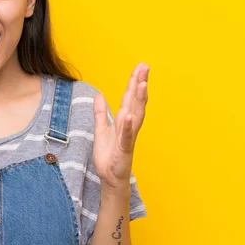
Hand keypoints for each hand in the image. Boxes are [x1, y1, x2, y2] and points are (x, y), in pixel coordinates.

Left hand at [92, 62, 148, 190]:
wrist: (109, 178)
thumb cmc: (108, 156)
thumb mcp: (100, 130)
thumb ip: (100, 113)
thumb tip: (99, 95)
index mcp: (124, 120)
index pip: (130, 97)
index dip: (134, 82)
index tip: (140, 66)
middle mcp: (129, 126)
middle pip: (136, 102)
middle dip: (140, 84)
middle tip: (145, 67)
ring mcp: (128, 137)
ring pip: (135, 115)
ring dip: (138, 100)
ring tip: (141, 84)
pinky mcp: (124, 149)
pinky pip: (126, 136)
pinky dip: (127, 126)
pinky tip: (128, 115)